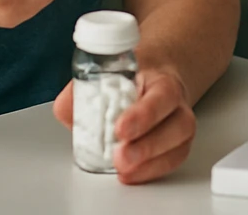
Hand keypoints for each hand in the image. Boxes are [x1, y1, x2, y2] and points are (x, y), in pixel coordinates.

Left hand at [52, 65, 194, 182]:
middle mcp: (176, 102)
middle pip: (178, 124)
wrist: (154, 76)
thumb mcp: (106, 73)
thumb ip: (82, 91)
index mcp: (159, 79)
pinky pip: (173, 161)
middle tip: (120, 156)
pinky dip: (151, 171)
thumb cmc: (130, 77)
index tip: (120, 129)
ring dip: (150, 162)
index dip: (144, 114)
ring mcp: (179, 124)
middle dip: (147, 145)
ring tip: (123, 168)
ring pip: (179, 145)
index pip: (162, 95)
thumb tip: (67, 111)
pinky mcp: (178, 144)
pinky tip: (131, 174)